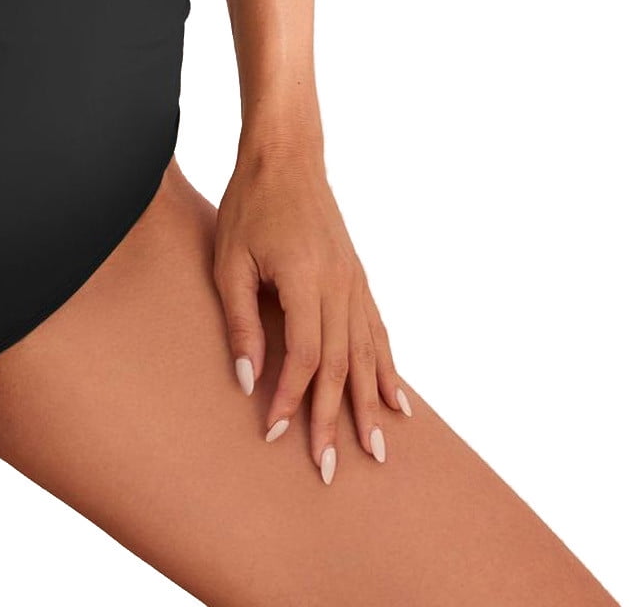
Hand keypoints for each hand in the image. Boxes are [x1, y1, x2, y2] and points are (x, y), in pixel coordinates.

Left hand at [213, 133, 409, 484]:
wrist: (286, 157)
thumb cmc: (249, 206)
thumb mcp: (230, 262)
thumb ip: (241, 322)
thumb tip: (247, 380)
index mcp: (306, 281)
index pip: (304, 358)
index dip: (290, 399)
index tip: (273, 433)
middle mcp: (340, 286)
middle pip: (341, 366)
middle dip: (335, 421)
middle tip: (329, 471)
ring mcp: (355, 282)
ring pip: (367, 355)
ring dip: (370, 406)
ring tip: (376, 452)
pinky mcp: (358, 278)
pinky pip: (379, 332)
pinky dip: (388, 369)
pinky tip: (398, 402)